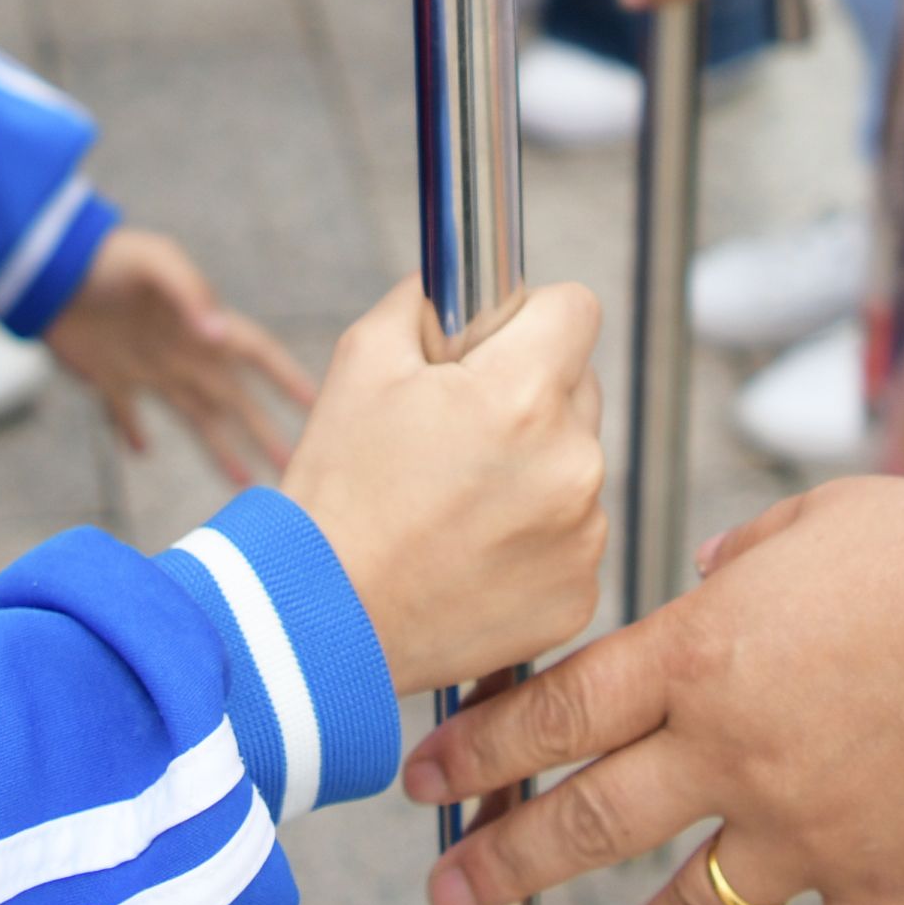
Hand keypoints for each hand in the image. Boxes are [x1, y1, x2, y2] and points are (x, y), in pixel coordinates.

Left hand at [39, 227, 320, 481]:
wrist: (48, 268)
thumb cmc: (108, 258)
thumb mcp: (155, 263)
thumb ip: (190, 293)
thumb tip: (220, 335)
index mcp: (200, 325)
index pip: (255, 355)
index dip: (286, 378)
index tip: (317, 406)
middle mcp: (181, 351)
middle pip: (233, 400)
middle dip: (264, 432)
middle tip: (292, 468)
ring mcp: (146, 367)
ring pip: (194, 416)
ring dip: (220, 447)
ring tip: (245, 483)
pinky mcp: (107, 377)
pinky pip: (125, 413)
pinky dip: (133, 432)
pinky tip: (143, 451)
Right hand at [277, 278, 611, 699]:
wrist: (322, 619)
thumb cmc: (337, 488)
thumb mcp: (361, 361)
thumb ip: (424, 302)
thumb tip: (459, 286)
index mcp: (522, 394)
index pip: (577, 309)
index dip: (533, 317)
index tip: (497, 344)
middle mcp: (571, 463)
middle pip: (578, 389)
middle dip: (530, 395)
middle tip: (459, 433)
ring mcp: (581, 535)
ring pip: (575, 465)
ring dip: (534, 469)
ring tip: (456, 502)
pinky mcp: (578, 594)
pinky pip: (571, 536)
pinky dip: (534, 537)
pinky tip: (471, 552)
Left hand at [408, 478, 903, 904]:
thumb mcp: (819, 518)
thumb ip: (747, 554)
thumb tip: (708, 568)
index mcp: (703, 654)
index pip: (556, 713)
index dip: (479, 751)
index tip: (425, 777)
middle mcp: (733, 754)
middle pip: (588, 821)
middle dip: (502, 859)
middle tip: (447, 886)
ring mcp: (805, 832)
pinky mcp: (885, 886)